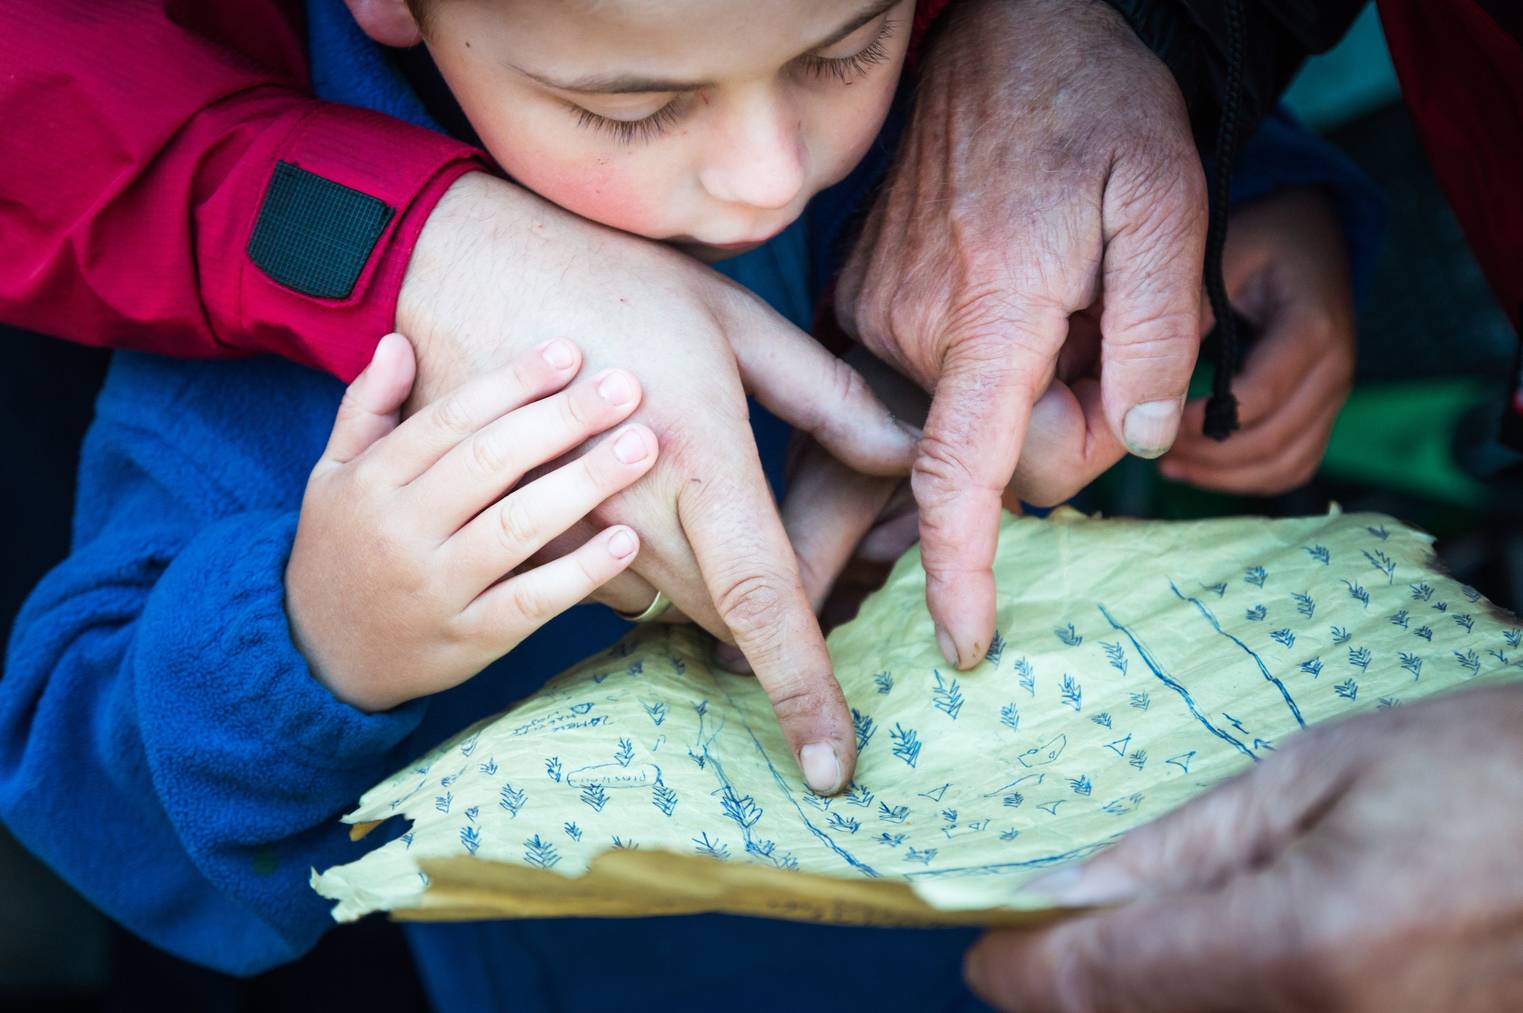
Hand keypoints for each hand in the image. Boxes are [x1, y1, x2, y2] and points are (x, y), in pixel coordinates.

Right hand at [285, 334, 655, 711]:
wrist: (319, 657)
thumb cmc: (343, 548)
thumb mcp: (333, 475)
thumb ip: (366, 407)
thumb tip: (399, 341)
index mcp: (372, 481)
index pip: (451, 420)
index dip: (512, 382)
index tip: (569, 351)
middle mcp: (401, 532)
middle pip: (490, 463)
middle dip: (563, 420)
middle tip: (627, 388)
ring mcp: (436, 589)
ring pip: (517, 528)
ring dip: (585, 484)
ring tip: (641, 447)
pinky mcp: (469, 640)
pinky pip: (531, 601)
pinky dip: (580, 572)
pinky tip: (626, 540)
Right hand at [399, 173, 919, 790]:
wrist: (466, 266)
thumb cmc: (611, 279)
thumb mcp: (733, 321)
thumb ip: (826, 397)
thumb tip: (907, 454)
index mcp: (702, 459)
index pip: (764, 601)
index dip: (804, 688)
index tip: (832, 765)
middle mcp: (636, 512)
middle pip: (723, 615)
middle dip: (765, 611)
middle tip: (788, 538)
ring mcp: (570, 531)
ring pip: (666, 604)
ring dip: (700, 579)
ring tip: (696, 492)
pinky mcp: (524, 531)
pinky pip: (602, 586)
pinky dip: (639, 562)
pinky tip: (641, 492)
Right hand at [836, 0, 1205, 668]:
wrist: (1005, 38)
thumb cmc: (1096, 111)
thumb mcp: (1167, 202)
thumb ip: (1161, 329)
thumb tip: (1143, 442)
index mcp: (988, 307)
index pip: (960, 470)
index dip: (962, 569)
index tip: (965, 642)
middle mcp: (906, 326)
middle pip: (992, 459)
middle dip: (1064, 435)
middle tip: (1110, 349)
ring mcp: (871, 316)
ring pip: (960, 428)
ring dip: (1024, 400)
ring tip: (1058, 307)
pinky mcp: (859, 307)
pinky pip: (925, 391)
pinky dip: (980, 377)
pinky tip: (1011, 304)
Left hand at [964, 683, 1522, 1011]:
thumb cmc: (1490, 770)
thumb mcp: (1320, 774)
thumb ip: (1185, 847)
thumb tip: (1069, 890)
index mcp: (1308, 945)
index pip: (1105, 982)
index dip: (1024, 967)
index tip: (987, 944)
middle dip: (1083, 987)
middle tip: (1061, 926)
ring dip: (1149, 998)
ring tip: (1140, 932)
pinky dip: (1222, 1004)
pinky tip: (1224, 950)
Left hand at [1161, 189, 1355, 494]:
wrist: (1306, 233)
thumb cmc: (1258, 239)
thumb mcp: (1223, 254)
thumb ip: (1191, 308)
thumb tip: (1144, 368)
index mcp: (1312, 328)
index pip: (1259, 397)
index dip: (1204, 420)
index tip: (1157, 418)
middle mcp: (1334, 369)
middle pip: (1273, 442)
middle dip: (1207, 455)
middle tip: (1152, 445)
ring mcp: (1333, 395)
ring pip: (1285, 465)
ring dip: (1223, 475)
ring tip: (1168, 463)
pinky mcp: (1322, 411)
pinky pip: (1291, 466)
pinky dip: (1244, 477)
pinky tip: (1195, 466)